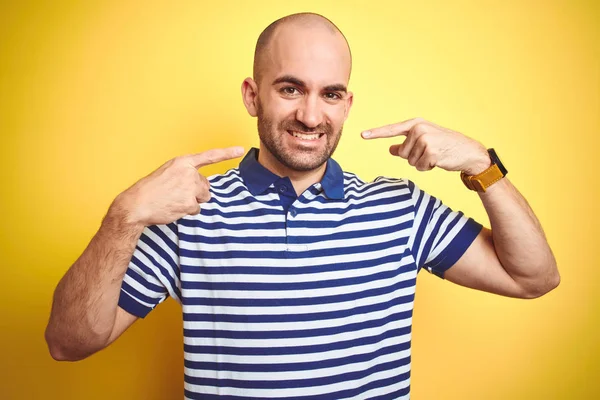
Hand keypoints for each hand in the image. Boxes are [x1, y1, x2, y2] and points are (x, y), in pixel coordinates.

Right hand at [113, 147, 244, 225]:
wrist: (136, 204)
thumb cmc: (151, 189)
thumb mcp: (168, 173)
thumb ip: (186, 174)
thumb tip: (203, 186)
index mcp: (183, 162)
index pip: (209, 156)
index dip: (227, 152)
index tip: (241, 149)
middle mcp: (188, 173)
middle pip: (206, 185)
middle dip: (196, 192)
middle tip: (176, 194)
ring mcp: (190, 187)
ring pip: (203, 198)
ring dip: (192, 202)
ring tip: (173, 200)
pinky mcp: (189, 202)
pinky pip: (196, 209)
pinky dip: (186, 211)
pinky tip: (173, 207)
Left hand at [361, 117, 489, 174]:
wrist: (468, 152)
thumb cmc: (445, 146)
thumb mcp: (424, 141)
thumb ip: (406, 144)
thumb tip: (391, 149)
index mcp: (416, 124)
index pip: (392, 130)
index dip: (376, 133)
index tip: (362, 135)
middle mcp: (419, 129)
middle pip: (401, 152)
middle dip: (413, 157)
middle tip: (430, 152)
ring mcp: (425, 139)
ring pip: (410, 161)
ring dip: (421, 163)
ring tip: (435, 155)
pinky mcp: (430, 151)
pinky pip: (419, 166)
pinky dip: (427, 167)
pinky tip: (439, 160)